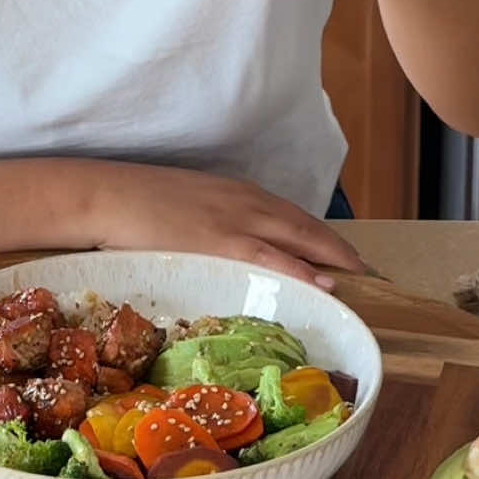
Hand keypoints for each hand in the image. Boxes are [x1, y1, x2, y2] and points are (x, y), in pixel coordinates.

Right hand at [86, 161, 367, 287]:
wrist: (106, 196)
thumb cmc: (138, 206)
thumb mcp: (187, 208)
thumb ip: (214, 225)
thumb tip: (229, 252)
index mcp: (238, 194)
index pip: (294, 217)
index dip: (323, 239)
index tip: (345, 259)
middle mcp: (246, 203)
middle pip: (307, 227)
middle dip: (341, 252)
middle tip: (371, 276)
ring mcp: (236, 222)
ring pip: (299, 241)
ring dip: (333, 262)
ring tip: (362, 284)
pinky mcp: (221, 243)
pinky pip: (273, 259)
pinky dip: (303, 271)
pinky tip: (326, 284)